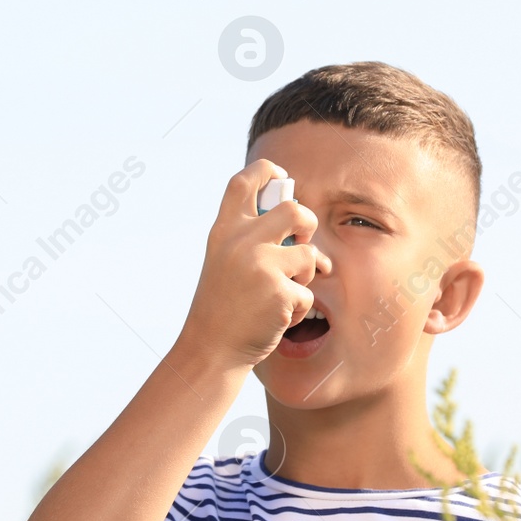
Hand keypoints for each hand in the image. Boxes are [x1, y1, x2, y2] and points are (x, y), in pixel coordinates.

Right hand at [177, 159, 323, 370]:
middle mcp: (241, 242)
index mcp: (224, 231)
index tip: (281, 177)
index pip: (245, 183)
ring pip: (308, 254)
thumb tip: (297, 219)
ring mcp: (261, 266)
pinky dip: (299, 308)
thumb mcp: (223, 260)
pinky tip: (277, 317)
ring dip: (306, 275)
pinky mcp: (280, 292)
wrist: (211, 348)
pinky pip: (308, 291)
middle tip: (302, 242)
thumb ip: (249, 237)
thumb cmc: (222, 305)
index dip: (267, 172)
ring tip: (284, 292)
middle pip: (295, 210)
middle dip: (308, 225)